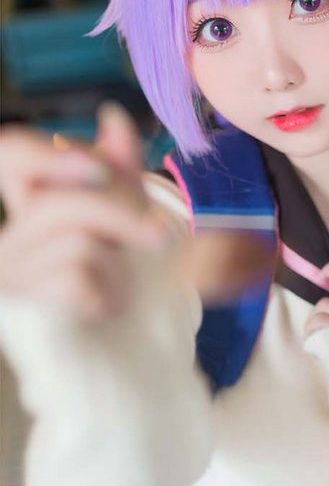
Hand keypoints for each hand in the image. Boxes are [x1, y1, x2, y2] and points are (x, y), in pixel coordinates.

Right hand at [0, 105, 165, 322]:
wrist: (140, 368)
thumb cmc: (136, 299)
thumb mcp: (133, 223)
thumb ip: (121, 173)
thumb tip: (113, 116)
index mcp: (31, 210)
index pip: (11, 152)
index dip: (52, 152)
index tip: (100, 168)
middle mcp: (10, 242)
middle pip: (55, 194)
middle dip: (118, 208)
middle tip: (157, 236)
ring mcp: (11, 278)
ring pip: (73, 232)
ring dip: (119, 260)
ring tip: (122, 288)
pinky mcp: (23, 313)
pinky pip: (75, 273)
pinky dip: (108, 291)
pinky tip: (105, 311)